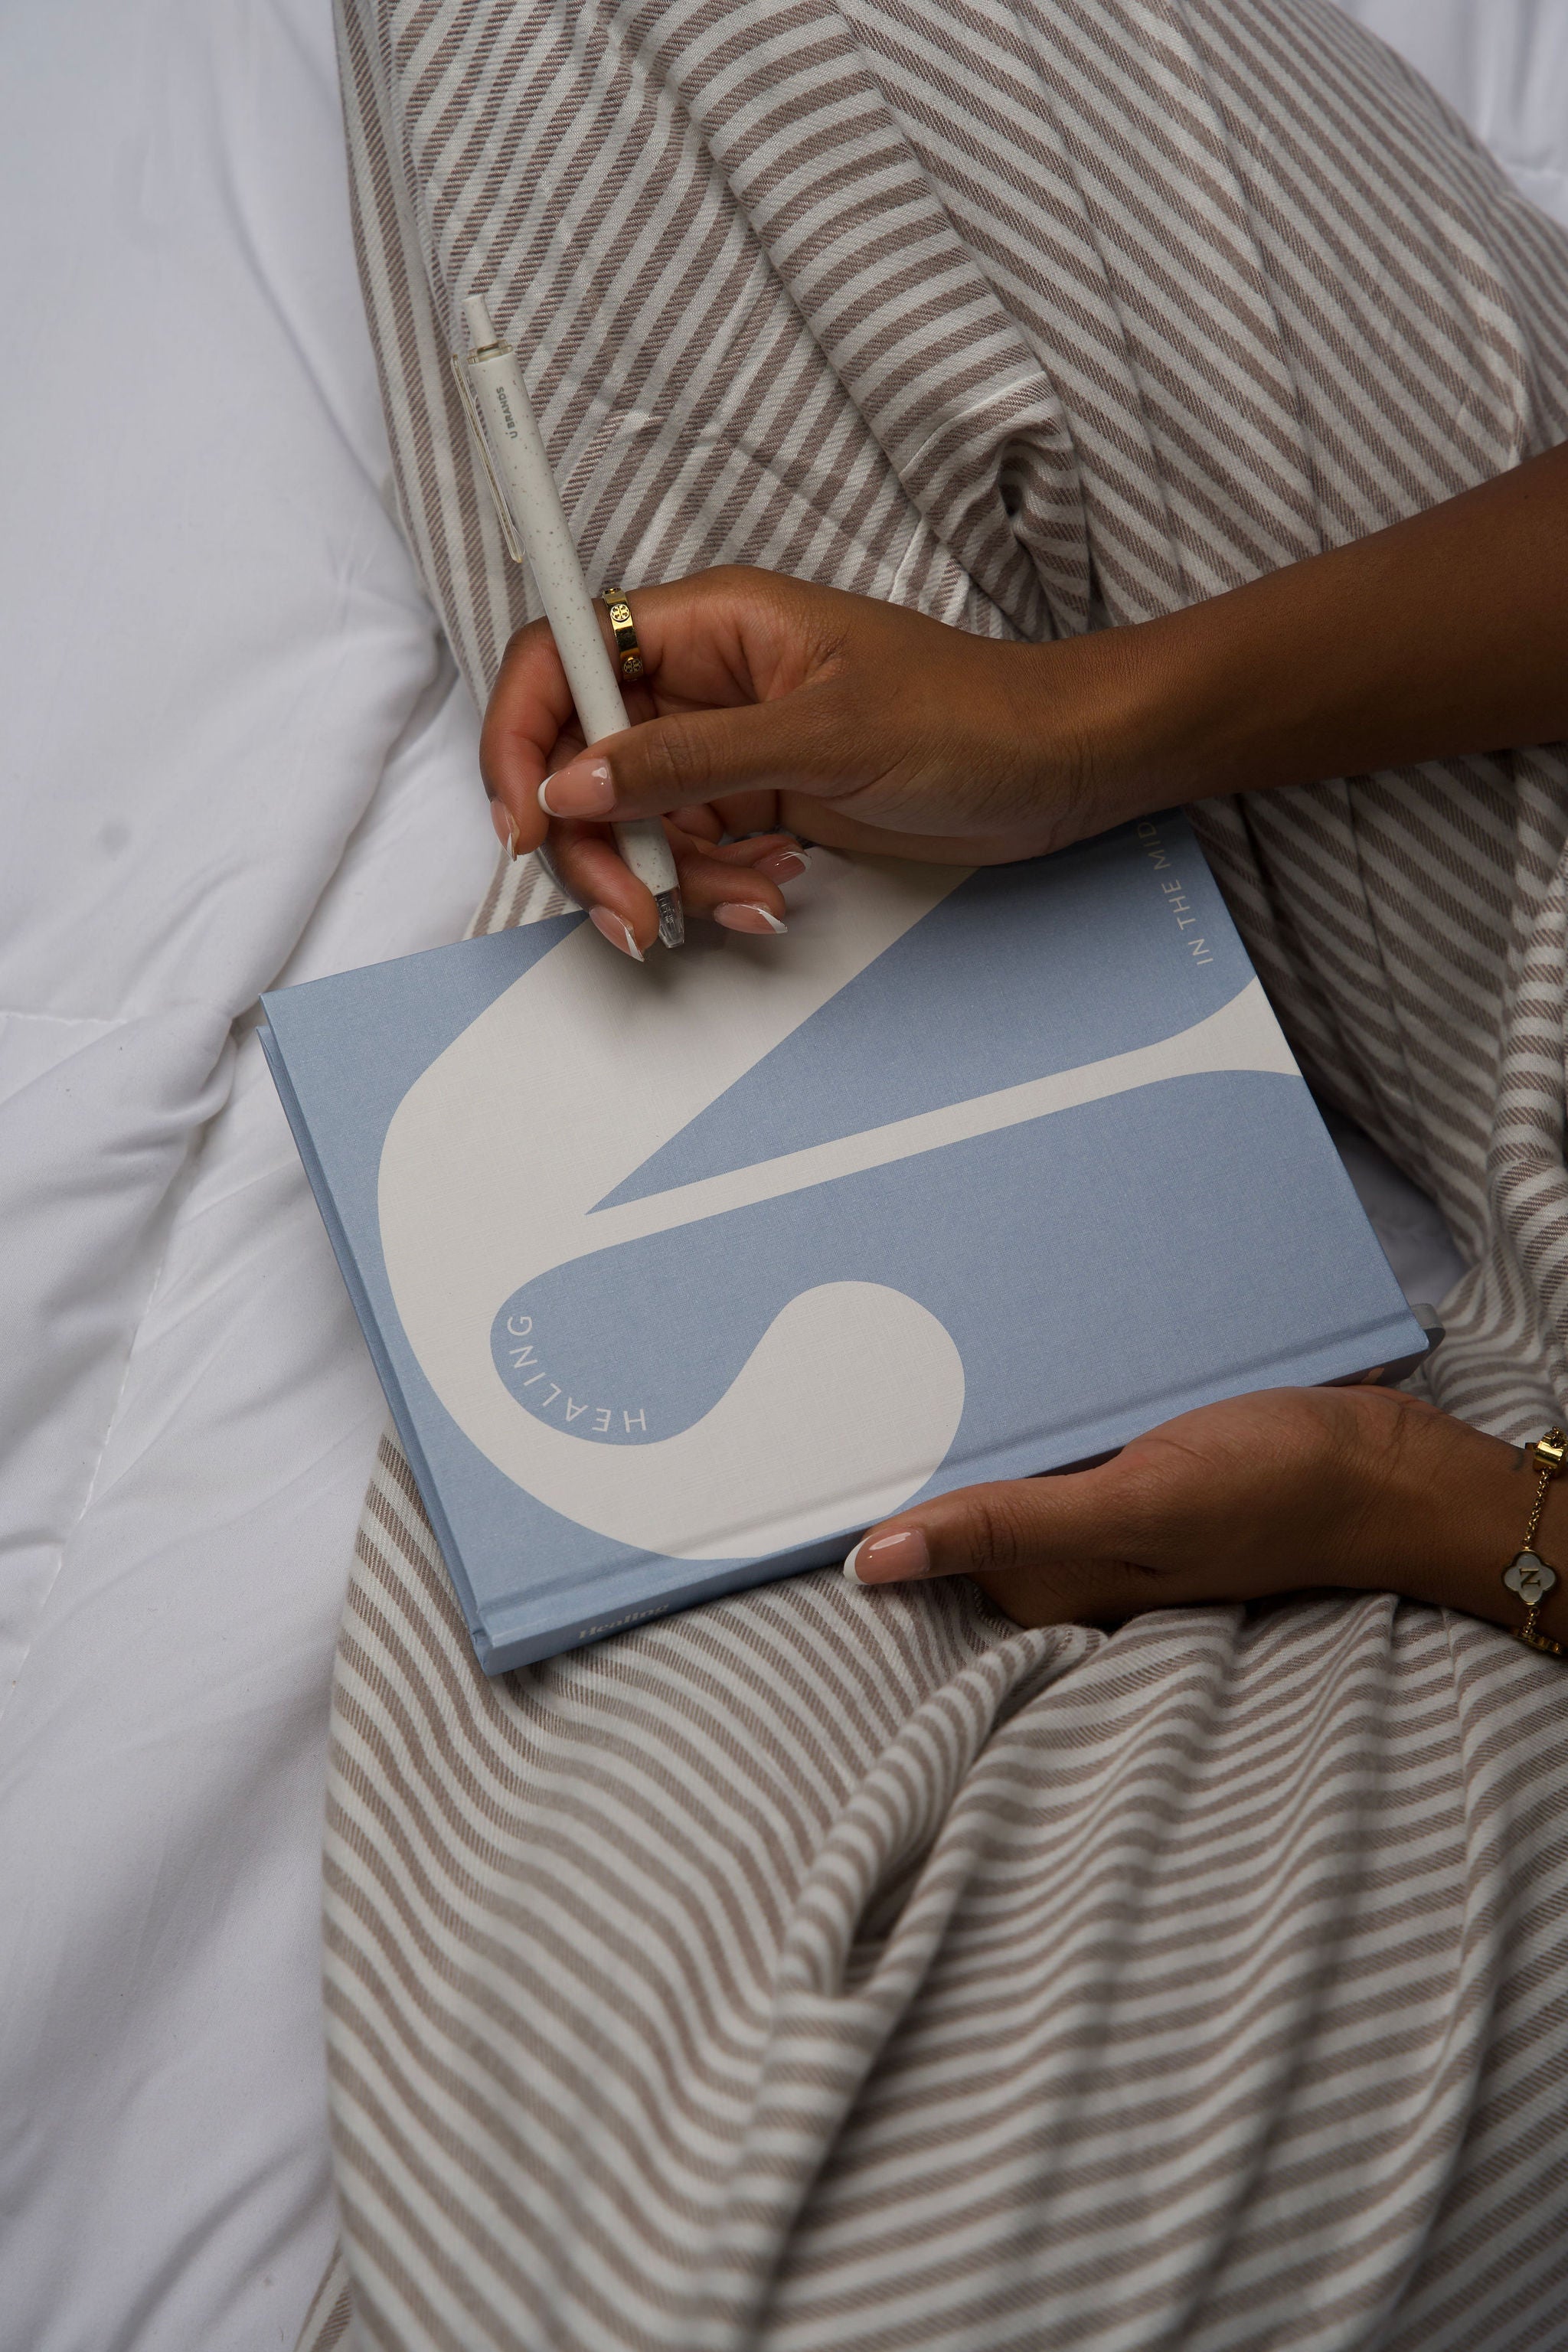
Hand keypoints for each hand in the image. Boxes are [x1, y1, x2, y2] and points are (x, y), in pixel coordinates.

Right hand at [480, 567, 1137, 952]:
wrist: (1059, 767)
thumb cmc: (970, 715)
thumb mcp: (825, 735)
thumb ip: (690, 760)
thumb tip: (573, 783)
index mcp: (708, 623)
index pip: (559, 656)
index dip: (521, 736)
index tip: (530, 821)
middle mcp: (700, 682)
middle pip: (578, 760)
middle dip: (594, 845)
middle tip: (640, 913)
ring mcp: (725, 748)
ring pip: (630, 823)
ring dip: (668, 881)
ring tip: (753, 902)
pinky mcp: (756, 804)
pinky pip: (691, 855)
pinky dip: (717, 890)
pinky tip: (777, 895)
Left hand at [841, 1384, 1558, 1640]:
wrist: (1387, 1463)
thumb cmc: (1273, 1492)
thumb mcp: (1134, 1509)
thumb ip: (1008, 1530)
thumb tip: (869, 1564)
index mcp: (1039, 1578)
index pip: (913, 1534)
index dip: (849, 1484)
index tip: (774, 1424)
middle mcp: (1056, 1547)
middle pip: (948, 1481)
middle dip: (894, 1423)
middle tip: (828, 1333)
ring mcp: (1093, 1502)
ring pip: (994, 1441)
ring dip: (957, 1388)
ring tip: (901, 1308)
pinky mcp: (1127, 1457)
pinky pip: (1051, 1414)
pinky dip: (1026, 1376)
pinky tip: (1007, 1324)